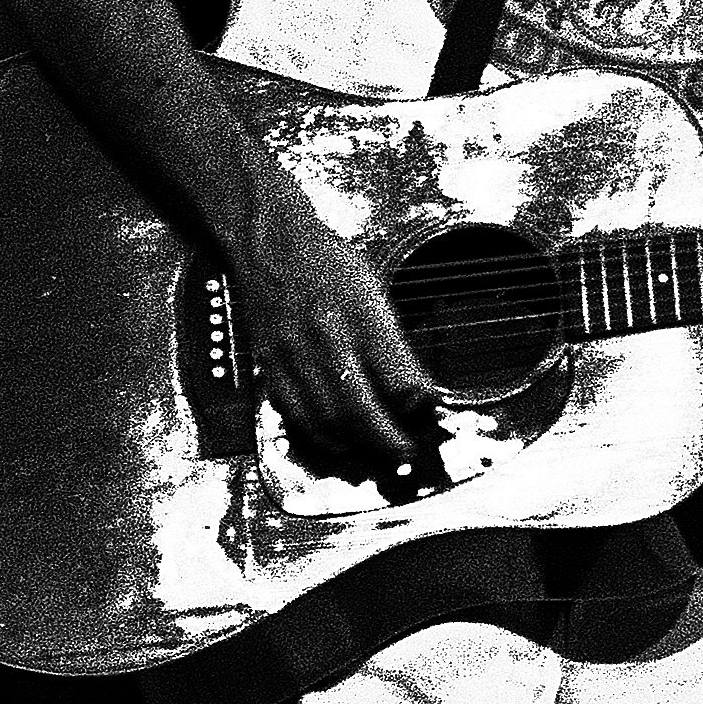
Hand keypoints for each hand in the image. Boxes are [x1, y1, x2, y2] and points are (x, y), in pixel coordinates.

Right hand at [223, 156, 439, 466]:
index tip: (432, 416)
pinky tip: (339, 445)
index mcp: (360, 315)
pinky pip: (296, 415)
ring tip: (379, 458)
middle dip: (388, 440)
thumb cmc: (328, 264)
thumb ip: (394, 343)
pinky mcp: (271, 367)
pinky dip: (321, 438)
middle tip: (408, 455)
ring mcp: (294, 357)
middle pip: (361, 408)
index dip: (418, 405)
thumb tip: (419, 390)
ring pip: (327, 420)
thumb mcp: (374, 291)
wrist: (272, 245)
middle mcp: (326, 340)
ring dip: (356, 448)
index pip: (397, 376)